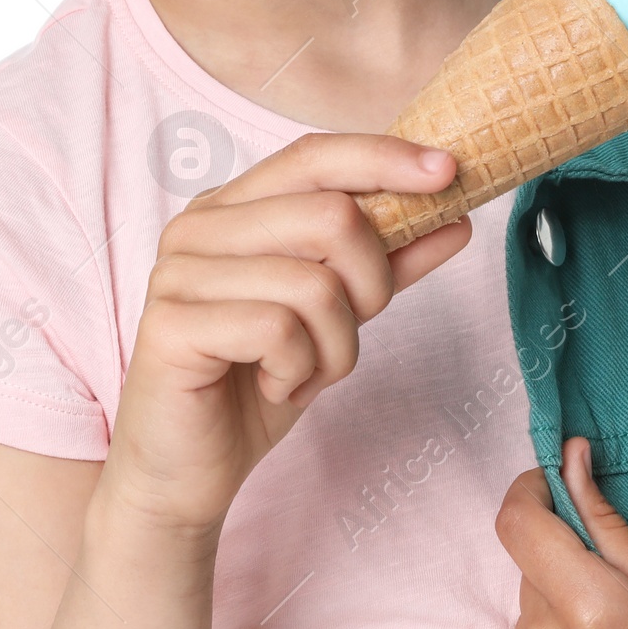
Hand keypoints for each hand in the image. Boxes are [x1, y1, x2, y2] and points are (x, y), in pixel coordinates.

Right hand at [97, 134, 470, 540]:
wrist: (186, 474)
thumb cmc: (255, 384)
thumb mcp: (335, 315)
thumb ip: (386, 262)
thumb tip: (456, 217)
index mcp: (232, 206)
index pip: (315, 155)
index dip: (385, 157)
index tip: (448, 171)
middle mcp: (199, 226)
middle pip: (330, 215)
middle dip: (370, 285)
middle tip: (350, 331)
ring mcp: (178, 273)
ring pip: (313, 282)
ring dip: (337, 345)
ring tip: (306, 372)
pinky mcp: (171, 326)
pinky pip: (278, 330)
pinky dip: (299, 371)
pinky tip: (275, 387)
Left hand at [493, 437, 627, 628]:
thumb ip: (604, 519)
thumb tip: (569, 457)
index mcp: (590, 608)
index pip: (517, 523)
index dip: (531, 492)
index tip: (551, 488)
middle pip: (528, 571)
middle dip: (561, 567)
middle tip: (612, 599)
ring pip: (522, 617)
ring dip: (552, 618)